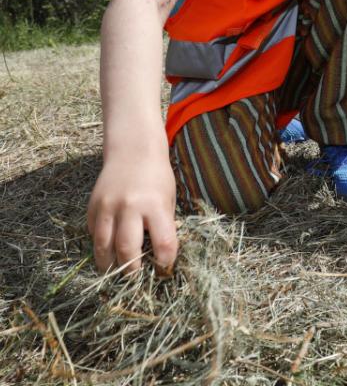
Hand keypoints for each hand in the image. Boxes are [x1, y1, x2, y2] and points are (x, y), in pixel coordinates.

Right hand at [87, 151, 177, 273]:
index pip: (163, 243)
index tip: (164, 268)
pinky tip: (108, 249)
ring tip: (116, 272)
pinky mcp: (93, 206)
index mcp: (155, 205)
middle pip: (127, 249)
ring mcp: (107, 206)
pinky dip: (100, 245)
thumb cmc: (157, 177)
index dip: (165, 261)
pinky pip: (93, 233)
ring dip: (109, 265)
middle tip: (135, 279)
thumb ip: (163, 225)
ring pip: (103, 246)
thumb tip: (158, 257)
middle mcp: (130, 206)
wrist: (133, 150)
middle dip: (131, 270)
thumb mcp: (168, 199)